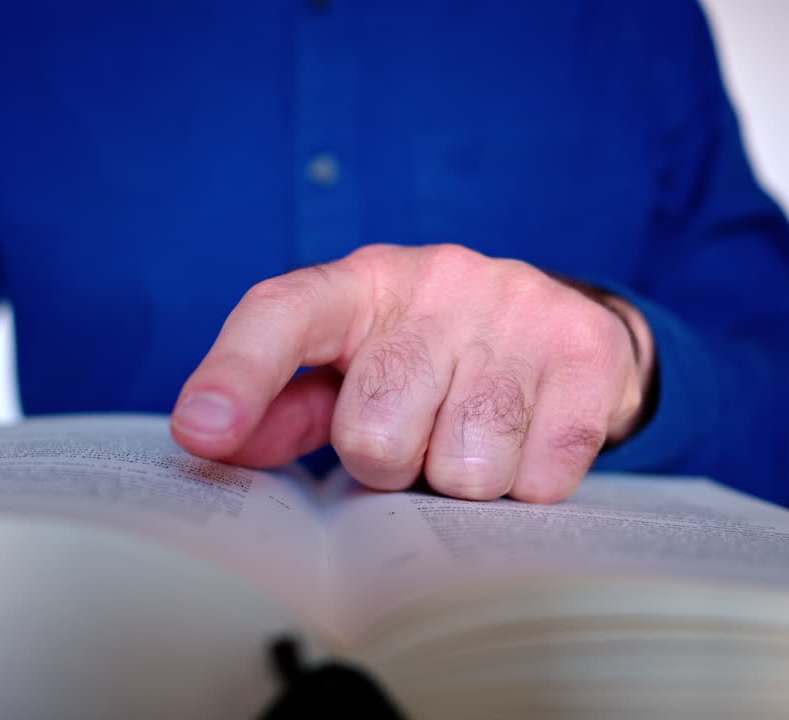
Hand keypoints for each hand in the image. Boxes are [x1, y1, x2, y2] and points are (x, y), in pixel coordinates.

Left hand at [171, 244, 655, 502]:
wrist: (559, 322)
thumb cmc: (432, 353)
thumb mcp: (354, 364)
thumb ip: (285, 405)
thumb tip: (210, 439)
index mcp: (362, 283)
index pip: (283, 315)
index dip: (236, 374)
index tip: (201, 431)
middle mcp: (439, 280)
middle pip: (376, 433)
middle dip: (389, 464)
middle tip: (415, 436)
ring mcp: (518, 311)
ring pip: (463, 469)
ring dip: (461, 480)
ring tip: (472, 435)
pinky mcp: (587, 353)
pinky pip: (537, 480)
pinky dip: (525, 486)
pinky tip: (526, 440)